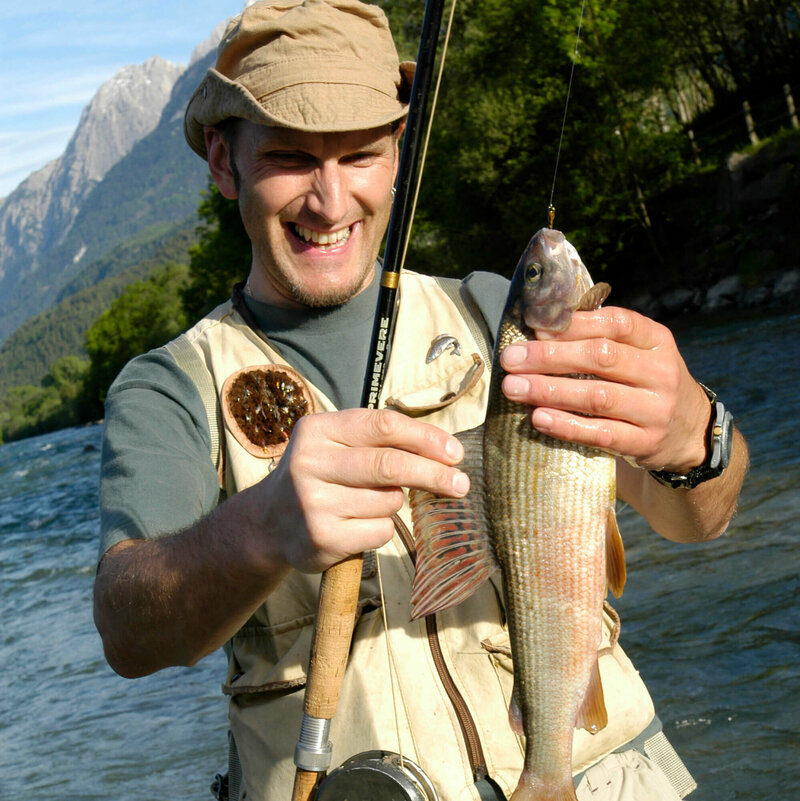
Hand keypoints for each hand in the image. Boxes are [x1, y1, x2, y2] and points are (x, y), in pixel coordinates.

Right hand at [253, 408, 468, 573]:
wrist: (268, 522)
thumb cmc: (319, 474)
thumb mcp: (336, 443)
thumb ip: (380, 440)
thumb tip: (444, 452)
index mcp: (317, 430)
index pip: (383, 426)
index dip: (426, 438)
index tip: (454, 452)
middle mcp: (310, 463)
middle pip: (390, 465)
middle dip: (433, 474)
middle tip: (461, 484)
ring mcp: (314, 503)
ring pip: (389, 501)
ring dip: (396, 503)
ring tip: (373, 502)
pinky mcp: (322, 538)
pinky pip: (380, 530)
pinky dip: (382, 527)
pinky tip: (359, 525)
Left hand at [499, 306, 709, 471]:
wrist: (691, 433)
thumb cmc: (647, 383)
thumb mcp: (640, 353)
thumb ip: (601, 338)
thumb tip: (541, 327)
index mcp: (656, 341)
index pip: (616, 323)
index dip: (574, 324)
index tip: (535, 326)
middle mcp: (660, 372)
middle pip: (601, 358)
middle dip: (550, 357)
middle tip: (511, 359)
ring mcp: (655, 410)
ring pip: (597, 397)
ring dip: (550, 391)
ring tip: (513, 388)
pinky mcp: (644, 443)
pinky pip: (600, 434)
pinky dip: (566, 426)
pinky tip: (538, 418)